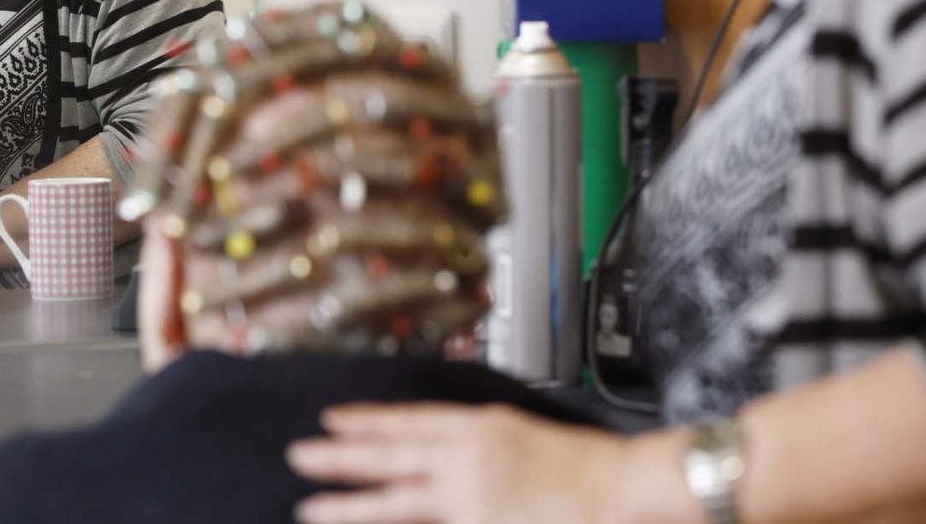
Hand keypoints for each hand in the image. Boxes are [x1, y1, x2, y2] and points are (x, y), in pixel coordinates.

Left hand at [286, 403, 637, 523]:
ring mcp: (473, 498)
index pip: (409, 421)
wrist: (627, 486)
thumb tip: (445, 452)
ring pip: (398, 501)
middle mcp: (468, 458)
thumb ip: (479, 445)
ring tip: (309, 507)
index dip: (367, 420)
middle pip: (391, 457)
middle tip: (298, 455)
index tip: (331, 417)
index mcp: (479, 427)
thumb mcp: (523, 434)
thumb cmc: (588, 465)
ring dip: (351, 505)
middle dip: (341, 457)